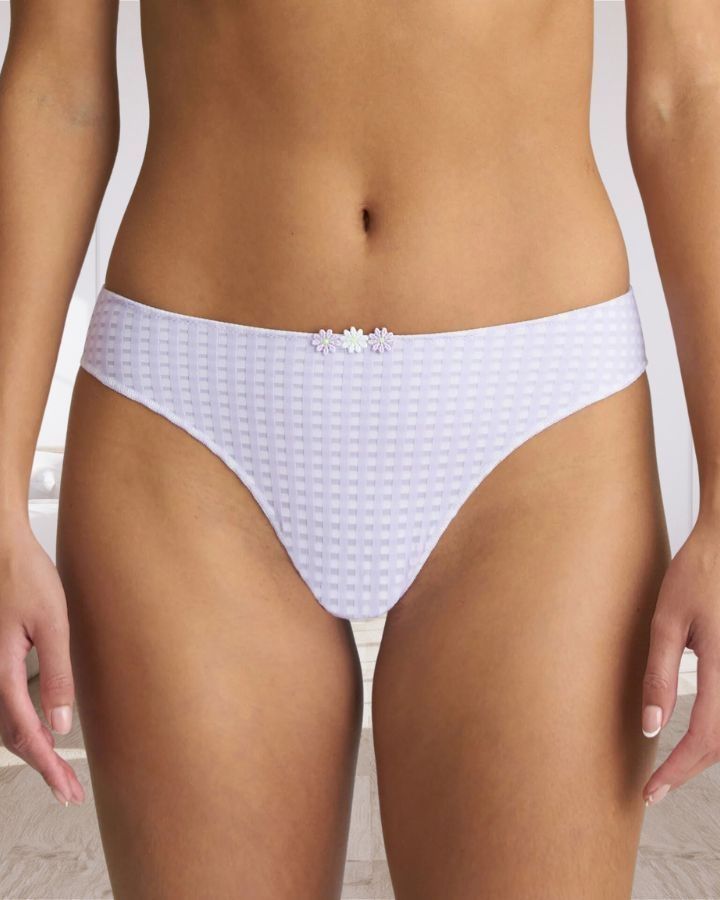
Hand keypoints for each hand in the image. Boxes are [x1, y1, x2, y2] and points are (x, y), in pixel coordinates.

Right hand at [0, 524, 83, 805]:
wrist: (2, 548)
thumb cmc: (25, 576)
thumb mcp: (53, 623)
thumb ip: (57, 673)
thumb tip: (62, 722)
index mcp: (1, 672)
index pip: (26, 733)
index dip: (47, 765)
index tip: (65, 789)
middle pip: (13, 736)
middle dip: (42, 766)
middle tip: (68, 791)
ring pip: (6, 725)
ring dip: (32, 750)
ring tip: (58, 772)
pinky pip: (4, 707)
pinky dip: (22, 728)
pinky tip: (40, 734)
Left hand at [642, 514, 719, 804]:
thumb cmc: (696, 575)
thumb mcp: (666, 621)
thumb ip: (660, 674)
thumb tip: (651, 727)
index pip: (705, 739)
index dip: (678, 771)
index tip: (651, 792)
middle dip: (689, 769)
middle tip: (656, 787)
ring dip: (706, 753)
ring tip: (671, 767)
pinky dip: (717, 731)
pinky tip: (695, 736)